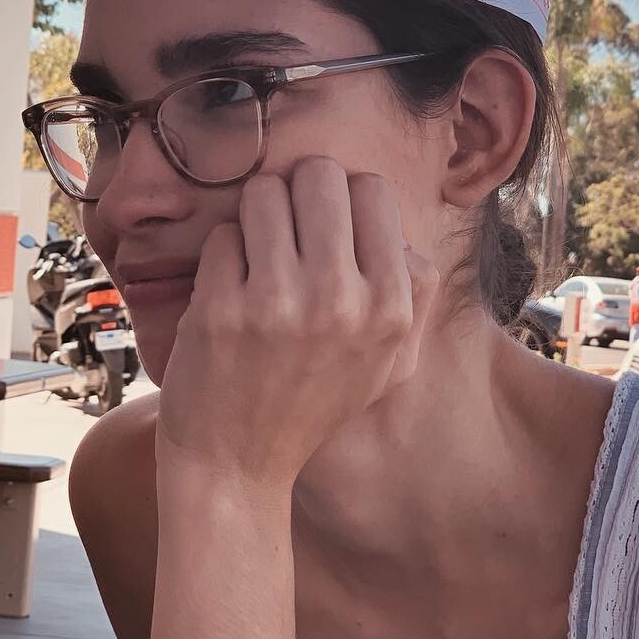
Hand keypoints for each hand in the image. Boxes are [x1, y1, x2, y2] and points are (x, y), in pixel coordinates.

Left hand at [155, 157, 439, 498]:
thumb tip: (401, 232)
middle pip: (320, 175)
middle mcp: (342, 301)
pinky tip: (228, 292)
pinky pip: (223, 233)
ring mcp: (280, 304)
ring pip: (265, 192)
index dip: (345, 200)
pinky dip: (222, 255)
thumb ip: (415, 293)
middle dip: (297, 194)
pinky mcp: (222, 309)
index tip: (326, 231)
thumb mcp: (392, 361)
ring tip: (256, 260)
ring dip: (255, 219)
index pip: (373, 189)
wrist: (237, 464)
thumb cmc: (315, 401)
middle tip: (285, 233)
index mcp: (391, 308)